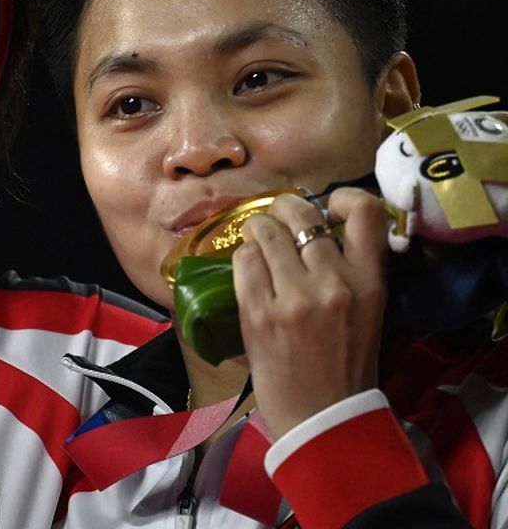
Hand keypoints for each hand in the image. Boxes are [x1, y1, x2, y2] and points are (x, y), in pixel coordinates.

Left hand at [233, 188, 388, 437]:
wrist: (323, 416)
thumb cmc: (346, 363)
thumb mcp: (369, 311)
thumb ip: (351, 268)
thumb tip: (320, 225)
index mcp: (370, 282)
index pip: (366, 211)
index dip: (342, 198)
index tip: (328, 209)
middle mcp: (335, 282)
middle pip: (301, 213)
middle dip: (284, 210)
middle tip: (278, 224)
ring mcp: (295, 296)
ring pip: (266, 230)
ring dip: (258, 232)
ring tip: (258, 245)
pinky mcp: (259, 311)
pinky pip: (243, 260)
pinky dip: (243, 259)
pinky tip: (249, 272)